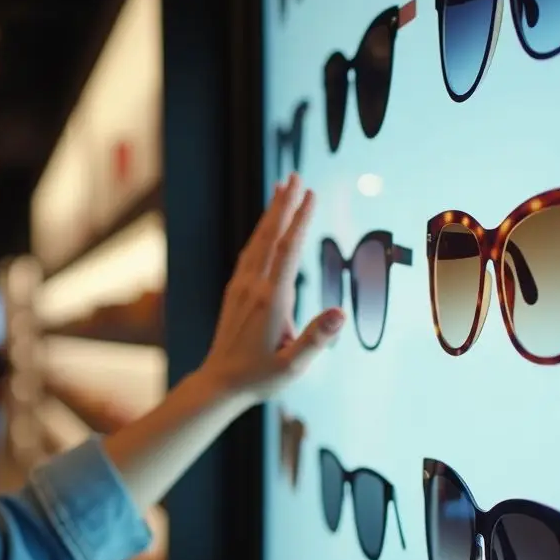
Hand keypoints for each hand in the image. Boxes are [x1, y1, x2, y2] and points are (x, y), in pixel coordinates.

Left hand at [198, 174, 344, 404]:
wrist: (219, 384)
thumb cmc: (259, 377)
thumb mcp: (293, 366)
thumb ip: (317, 339)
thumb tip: (341, 313)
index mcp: (271, 300)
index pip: (289, 250)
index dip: (301, 220)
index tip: (311, 194)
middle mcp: (253, 287)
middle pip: (270, 236)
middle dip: (284, 204)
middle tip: (295, 176)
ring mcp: (241, 288)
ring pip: (257, 242)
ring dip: (270, 214)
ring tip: (281, 188)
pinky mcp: (235, 292)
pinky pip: (249, 254)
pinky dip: (260, 233)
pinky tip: (265, 227)